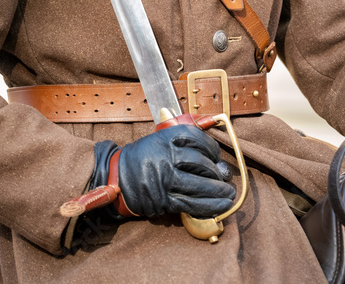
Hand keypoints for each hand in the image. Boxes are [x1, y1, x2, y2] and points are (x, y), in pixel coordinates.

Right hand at [91, 125, 235, 217]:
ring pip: (199, 185)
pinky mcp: (163, 199)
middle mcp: (165, 157)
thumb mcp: (158, 140)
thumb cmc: (142, 157)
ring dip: (218, 191)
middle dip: (217, 172)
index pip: (196, 138)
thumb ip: (183, 142)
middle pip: (201, 163)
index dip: (212, 147)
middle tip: (225, 178)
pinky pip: (191, 203)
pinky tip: (221, 206)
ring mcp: (164, 179)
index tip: (216, 155)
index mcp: (164, 138)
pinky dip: (209, 206)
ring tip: (229, 194)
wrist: (115, 176)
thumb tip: (216, 159)